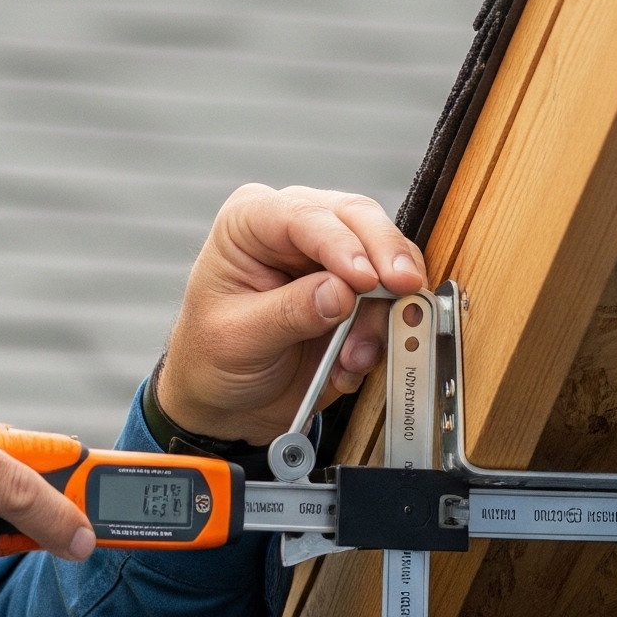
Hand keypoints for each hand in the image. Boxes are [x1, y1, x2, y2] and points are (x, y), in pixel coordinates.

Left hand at [154, 184, 427, 444]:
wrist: (228, 402)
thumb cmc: (213, 358)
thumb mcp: (238, 338)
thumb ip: (289, 313)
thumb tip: (341, 293)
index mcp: (250, 222)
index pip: (303, 215)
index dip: (341, 244)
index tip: (364, 279)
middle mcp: (296, 227)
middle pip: (357, 219)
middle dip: (384, 257)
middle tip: (403, 289)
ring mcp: (333, 257)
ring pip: (385, 258)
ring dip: (383, 309)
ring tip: (355, 357)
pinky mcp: (359, 292)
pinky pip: (392, 300)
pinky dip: (384, 332)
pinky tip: (353, 364)